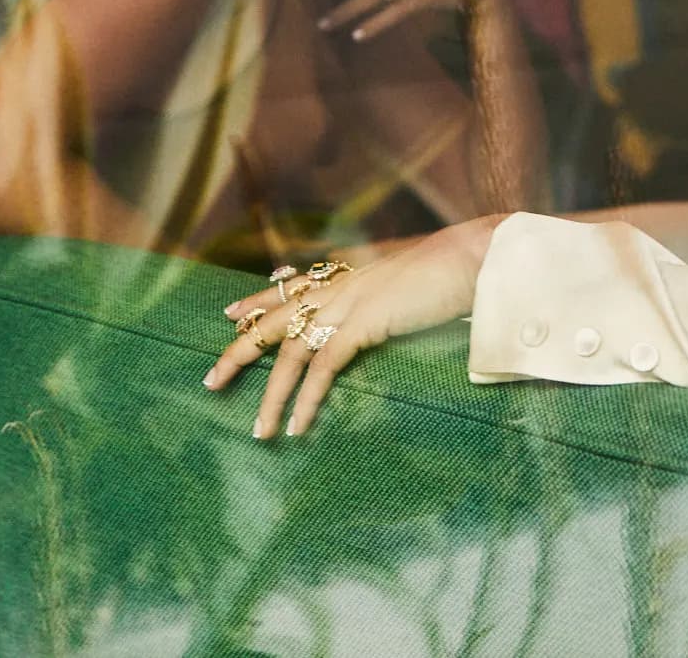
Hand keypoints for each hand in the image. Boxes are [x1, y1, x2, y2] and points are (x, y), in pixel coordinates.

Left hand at [201, 216, 504, 436]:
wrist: (476, 257)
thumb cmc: (454, 270)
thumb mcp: (411, 276)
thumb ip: (386, 288)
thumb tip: (383, 304)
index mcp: (349, 270)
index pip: (290, 285)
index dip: (257, 299)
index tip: (229, 313)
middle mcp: (340, 282)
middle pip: (274, 317)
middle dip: (240, 350)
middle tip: (211, 379)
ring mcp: (348, 301)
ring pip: (290, 350)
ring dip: (271, 394)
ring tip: (258, 430)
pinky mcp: (363, 322)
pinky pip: (322, 366)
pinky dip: (306, 399)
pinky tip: (296, 426)